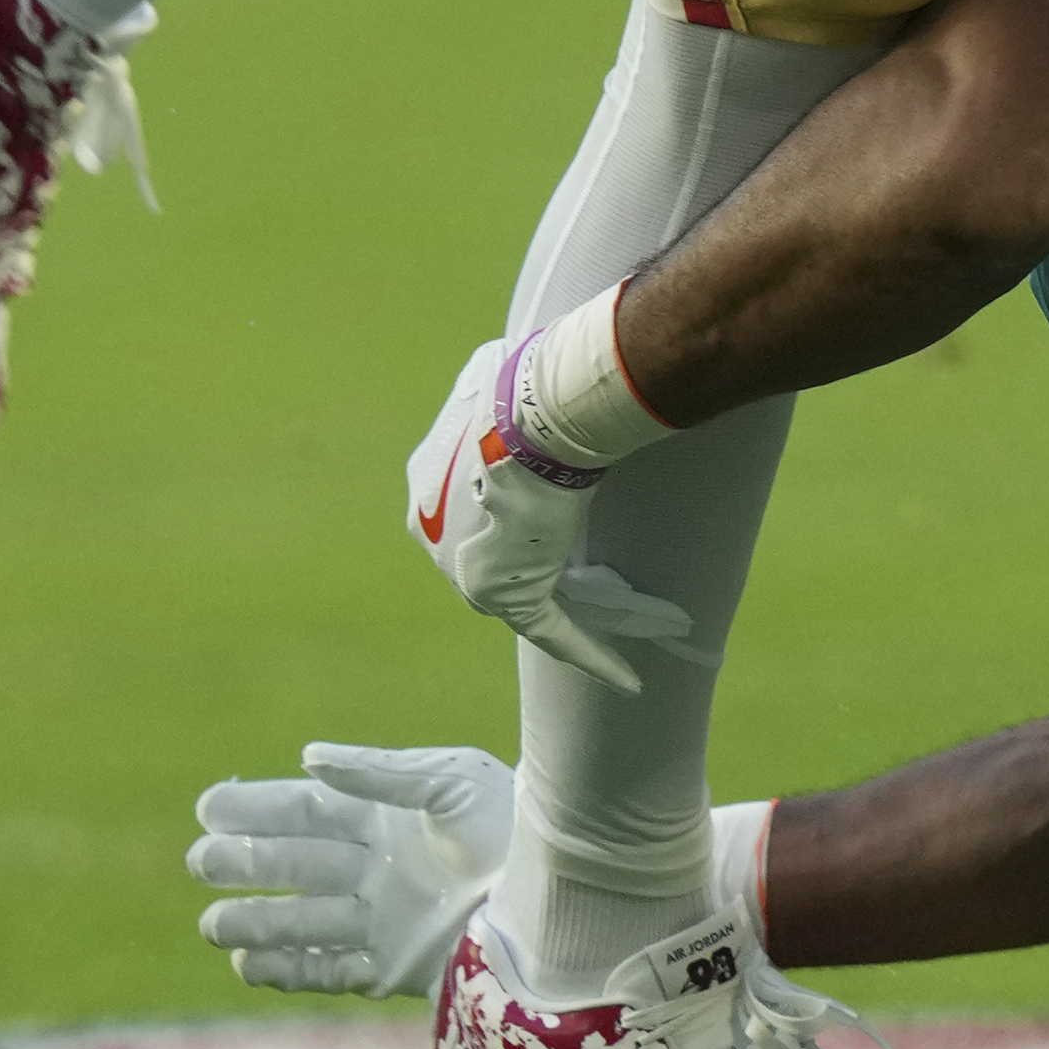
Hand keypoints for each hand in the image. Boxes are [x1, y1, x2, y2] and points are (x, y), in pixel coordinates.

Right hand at [189, 741, 514, 998]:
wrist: (560, 892)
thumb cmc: (510, 822)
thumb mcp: (450, 781)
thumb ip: (380, 772)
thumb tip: (309, 758)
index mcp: (384, 816)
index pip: (306, 811)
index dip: (258, 809)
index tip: (208, 808)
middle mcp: (374, 868)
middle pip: (295, 866)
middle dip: (246, 865)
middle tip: (200, 863)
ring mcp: (381, 919)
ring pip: (303, 921)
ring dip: (257, 922)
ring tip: (212, 923)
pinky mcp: (394, 965)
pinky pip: (328, 970)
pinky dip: (288, 970)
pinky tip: (248, 966)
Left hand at [402, 334, 693, 692]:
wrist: (530, 417)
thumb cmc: (517, 387)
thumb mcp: (488, 376)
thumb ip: (493, 390)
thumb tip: (516, 372)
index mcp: (424, 486)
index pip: (468, 508)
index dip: (505, 508)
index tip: (540, 505)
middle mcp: (432, 536)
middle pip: (487, 553)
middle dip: (524, 553)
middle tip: (572, 548)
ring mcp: (466, 570)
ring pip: (517, 592)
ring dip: (555, 596)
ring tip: (600, 606)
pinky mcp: (506, 595)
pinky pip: (552, 630)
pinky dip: (588, 652)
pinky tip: (624, 677)